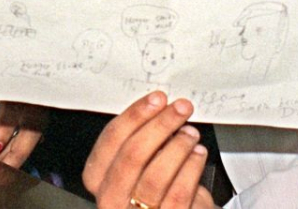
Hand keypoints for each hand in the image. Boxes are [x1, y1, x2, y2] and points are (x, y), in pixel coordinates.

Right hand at [83, 92, 215, 208]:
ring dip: (178, 147)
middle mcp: (110, 199)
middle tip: (181, 108)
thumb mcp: (142, 161)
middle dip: (160, 125)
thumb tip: (161, 107)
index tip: (157, 99)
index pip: (110, 141)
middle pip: (131, 156)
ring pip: (154, 177)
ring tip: (191, 133)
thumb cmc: (158, 186)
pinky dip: (191, 169)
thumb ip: (143, 139)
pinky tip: (198, 154)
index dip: (134, 116)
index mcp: (98, 178)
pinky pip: (177, 194)